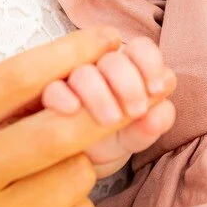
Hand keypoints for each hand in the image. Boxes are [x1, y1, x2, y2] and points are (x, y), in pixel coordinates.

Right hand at [0, 28, 140, 206]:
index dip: (72, 54)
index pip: (16, 78)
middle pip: (57, 132)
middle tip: (138, 99)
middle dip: (107, 111)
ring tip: (49, 180)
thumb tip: (123, 61)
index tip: (111, 39)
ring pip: (78, 176)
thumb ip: (41, 95)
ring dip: (84, 169)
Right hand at [40, 36, 176, 176]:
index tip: (156, 90)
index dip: (150, 64)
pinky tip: (72, 110)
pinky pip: (52, 89)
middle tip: (136, 111)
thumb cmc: (119, 134)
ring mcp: (72, 79)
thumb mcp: (141, 131)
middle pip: (113, 60)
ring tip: (110, 120)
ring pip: (83, 73)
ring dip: (99, 94)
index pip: (140, 48)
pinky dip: (62, 96)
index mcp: (128, 66)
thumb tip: (157, 116)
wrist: (87, 158)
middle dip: (128, 85)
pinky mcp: (49, 96)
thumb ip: (156, 121)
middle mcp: (99, 66)